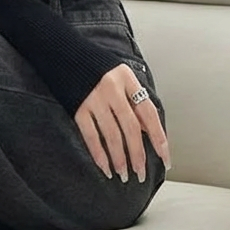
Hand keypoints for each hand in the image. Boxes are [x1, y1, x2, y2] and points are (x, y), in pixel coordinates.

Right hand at [74, 63, 171, 181]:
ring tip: (123, 175)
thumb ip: (134, 101)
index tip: (165, 158)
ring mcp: (94, 100)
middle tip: (141, 173)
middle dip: (137, 154)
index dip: (158, 138)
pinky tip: (105, 167)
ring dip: (119, 159)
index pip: (149, 113)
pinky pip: (91, 137)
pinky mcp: (78, 109)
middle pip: (130, 129)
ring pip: (111, 136)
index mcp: (128, 81)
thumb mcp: (122, 78)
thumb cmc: (98, 69)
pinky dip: (99, 154)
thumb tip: (146, 131)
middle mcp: (112, 90)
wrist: (65, 55)